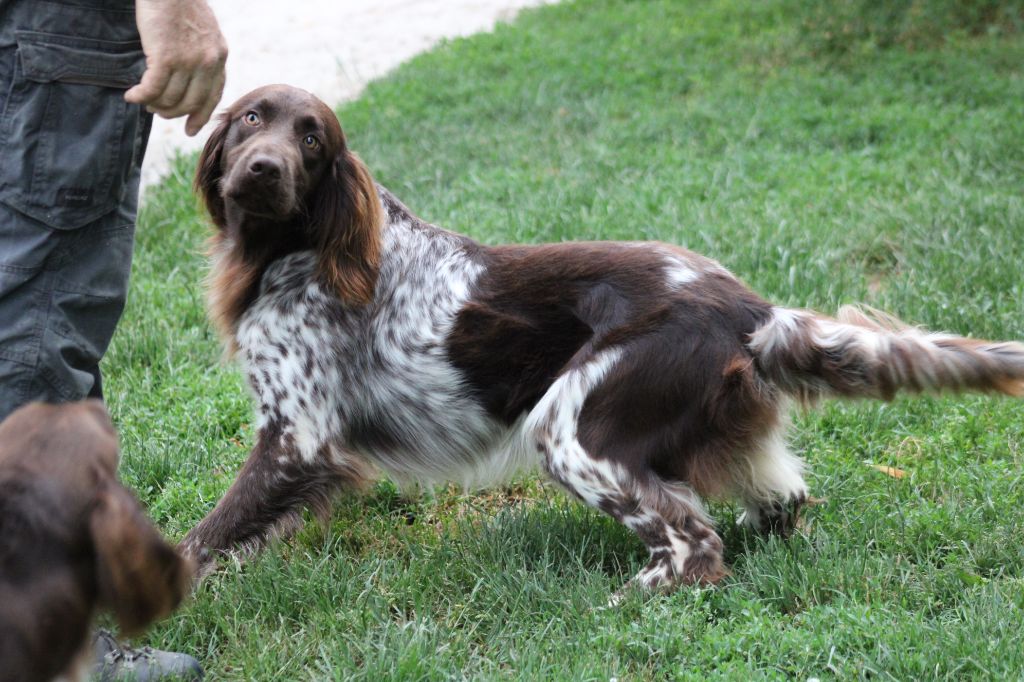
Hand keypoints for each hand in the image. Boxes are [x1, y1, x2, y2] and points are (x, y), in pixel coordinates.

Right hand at [125, 0, 227, 135]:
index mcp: (219, 57)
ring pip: (170, 98)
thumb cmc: (180, 4)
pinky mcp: (165, 58)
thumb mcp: (204, 32)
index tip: (190, 130)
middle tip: (158, 112)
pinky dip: (140, 96)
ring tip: (143, 101)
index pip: (213, 96)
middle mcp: (208, 62)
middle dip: (172, 113)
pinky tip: (131, 96)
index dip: (200, 116)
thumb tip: (193, 81)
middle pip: (190, 103)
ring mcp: (188, 61)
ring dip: (154, 105)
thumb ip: (204, 56)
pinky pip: (152, 89)